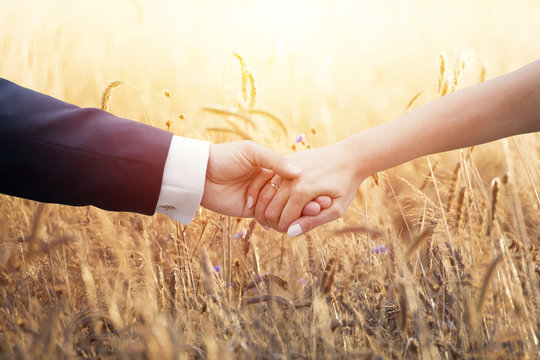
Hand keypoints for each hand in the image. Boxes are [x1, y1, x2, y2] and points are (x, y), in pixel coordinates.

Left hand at [200, 140, 330, 218]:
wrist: (199, 173)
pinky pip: (268, 218)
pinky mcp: (250, 211)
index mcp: (269, 166)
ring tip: (314, 214)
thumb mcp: (252, 152)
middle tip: (324, 205)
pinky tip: (296, 223)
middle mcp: (267, 183)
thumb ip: (275, 162)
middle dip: (307, 200)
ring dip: (297, 212)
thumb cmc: (225, 157)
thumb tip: (298, 174)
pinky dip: (281, 221)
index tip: (324, 189)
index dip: (308, 184)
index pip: (294, 178)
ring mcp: (259, 198)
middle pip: (292, 194)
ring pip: (283, 207)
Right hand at [250, 139, 363, 235]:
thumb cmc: (346, 185)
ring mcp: (286, 167)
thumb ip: (313, 222)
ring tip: (276, 215)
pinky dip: (266, 193)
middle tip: (281, 225)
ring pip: (263, 195)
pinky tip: (273, 200)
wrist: (350, 156)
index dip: (285, 230)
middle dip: (273, 222)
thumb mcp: (336, 209)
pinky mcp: (285, 159)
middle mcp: (290, 179)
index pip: (282, 221)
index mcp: (302, 192)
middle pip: (269, 210)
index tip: (290, 231)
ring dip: (266, 208)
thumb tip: (289, 233)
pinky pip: (267, 180)